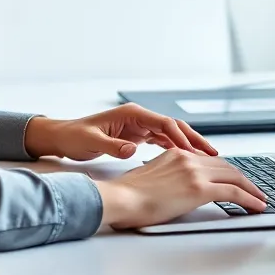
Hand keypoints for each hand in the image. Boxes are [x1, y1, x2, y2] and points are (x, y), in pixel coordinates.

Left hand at [24, 103, 218, 161]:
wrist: (62, 137)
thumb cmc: (74, 137)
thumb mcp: (91, 142)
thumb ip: (112, 146)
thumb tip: (132, 150)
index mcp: (131, 114)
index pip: (163, 122)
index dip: (180, 136)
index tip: (194, 151)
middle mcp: (138, 117)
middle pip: (173, 126)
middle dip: (193, 139)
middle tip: (212, 153)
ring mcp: (138, 125)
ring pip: (170, 134)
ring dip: (187, 145)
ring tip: (206, 159)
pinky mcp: (136, 135)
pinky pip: (162, 141)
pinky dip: (175, 149)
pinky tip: (186, 161)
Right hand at [96, 149, 268, 228]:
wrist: (120, 199)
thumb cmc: (127, 196)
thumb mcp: (151, 178)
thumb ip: (168, 178)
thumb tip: (175, 190)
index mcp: (175, 154)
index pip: (209, 160)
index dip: (226, 171)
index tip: (235, 180)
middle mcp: (187, 158)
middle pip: (226, 166)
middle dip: (243, 179)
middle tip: (254, 190)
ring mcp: (194, 171)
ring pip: (235, 177)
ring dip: (251, 189)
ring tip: (259, 200)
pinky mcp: (200, 188)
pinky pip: (234, 192)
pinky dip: (250, 199)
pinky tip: (256, 206)